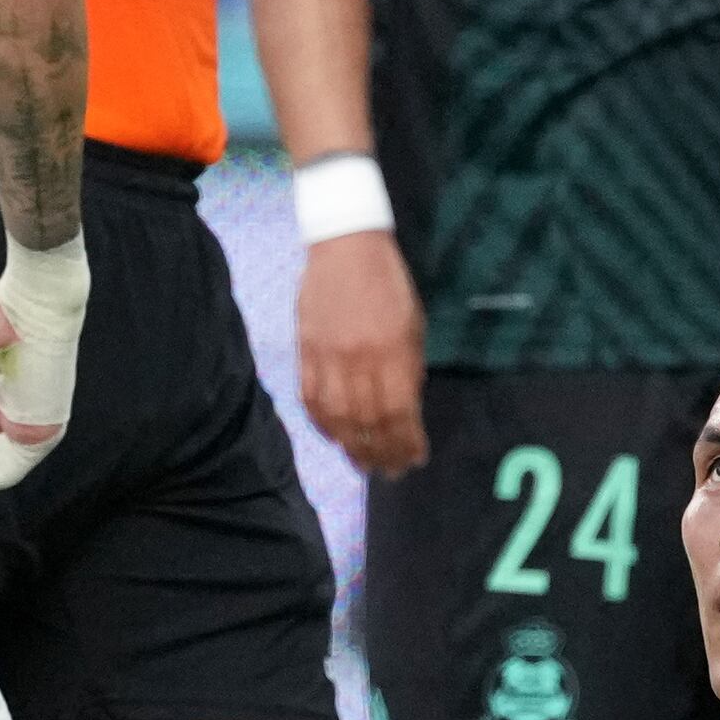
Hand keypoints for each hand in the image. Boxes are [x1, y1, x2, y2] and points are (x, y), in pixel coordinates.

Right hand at [296, 227, 426, 476]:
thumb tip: (406, 413)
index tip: (415, 459)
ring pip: (338, 419)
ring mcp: (327, 358)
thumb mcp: (413, 326)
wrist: (345, 248)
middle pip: (369, 423)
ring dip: (353, 448)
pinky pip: (311, 399)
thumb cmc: (389, 286)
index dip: (407, 443)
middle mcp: (359, 359)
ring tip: (365, 464)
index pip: (399, 413)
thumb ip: (409, 369)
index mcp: (392, 351)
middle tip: (390, 472)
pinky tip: (336, 438)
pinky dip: (323, 425)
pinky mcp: (305, 352)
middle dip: (382, 453)